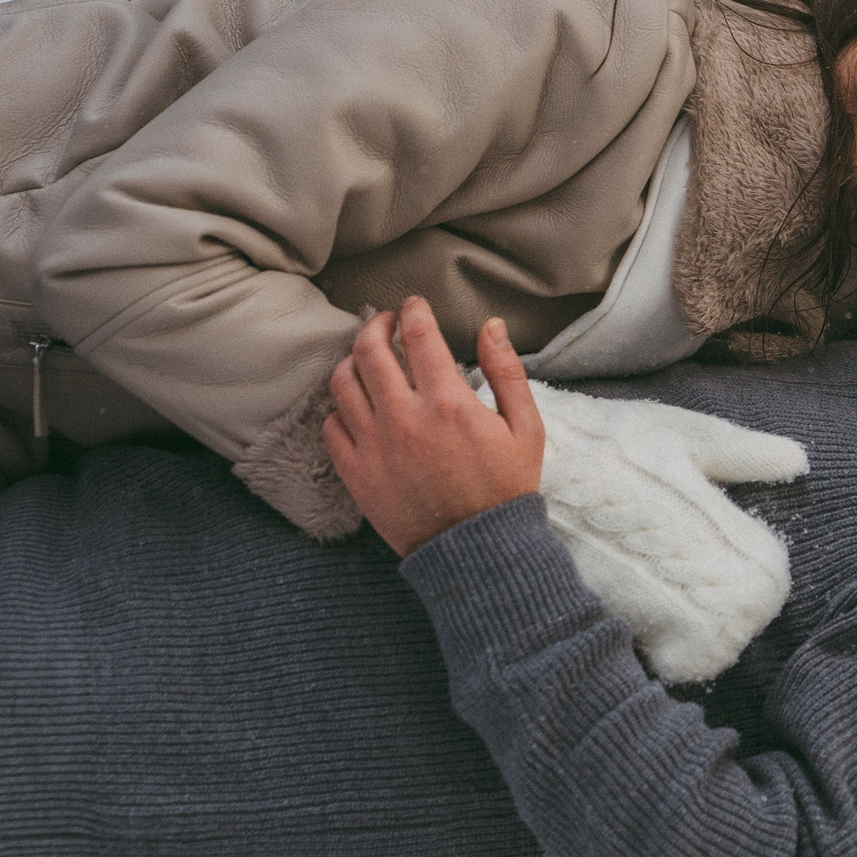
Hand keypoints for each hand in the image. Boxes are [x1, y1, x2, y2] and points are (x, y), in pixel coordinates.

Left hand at [323, 296, 544, 554]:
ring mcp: (373, 446)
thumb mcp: (526, 428)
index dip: (414, 311)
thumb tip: (492, 326)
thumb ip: (507, 372)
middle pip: (368, 350)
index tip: (414, 305)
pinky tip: (358, 406)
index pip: (417, 335)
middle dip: (375, 325)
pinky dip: (340, 408)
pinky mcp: (355, 473)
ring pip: (341, 383)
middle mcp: (403, 418)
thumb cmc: (505, 488)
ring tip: (365, 360)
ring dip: (351, 361)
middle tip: (384, 322)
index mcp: (447, 402)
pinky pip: (331, 426)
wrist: (476, 551)